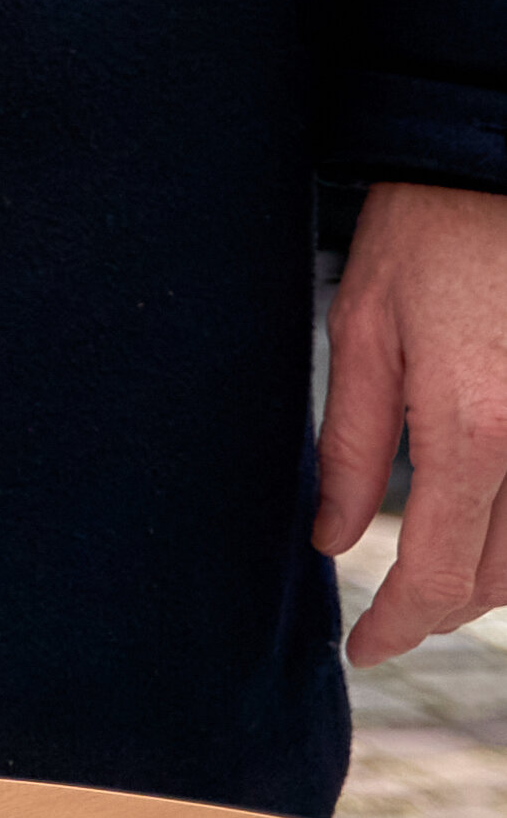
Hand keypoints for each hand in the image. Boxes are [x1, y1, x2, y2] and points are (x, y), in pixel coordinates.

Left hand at [323, 178, 506, 657]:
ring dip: (483, 582)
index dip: (397, 626)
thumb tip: (328, 542)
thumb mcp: (362, 331)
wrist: (495, 168)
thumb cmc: (423, 238)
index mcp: (471, 430)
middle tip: (382, 620)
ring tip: (423, 584)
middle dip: (436, 611)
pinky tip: (473, 528)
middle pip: (496, 581)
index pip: (437, 575)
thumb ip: (352, 445)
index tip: (361, 649)